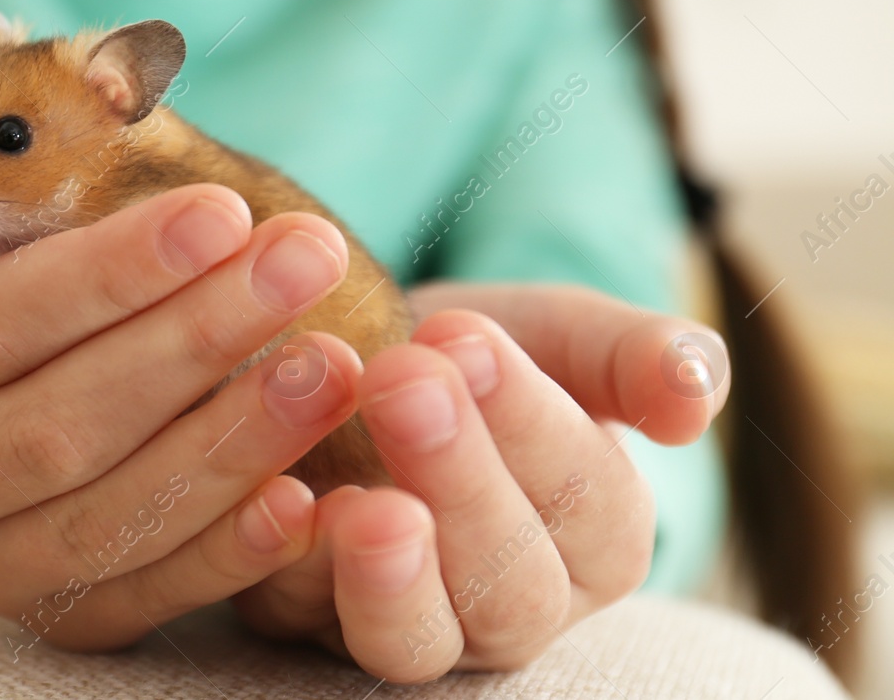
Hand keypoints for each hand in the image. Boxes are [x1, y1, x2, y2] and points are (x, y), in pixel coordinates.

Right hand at [0, 80, 368, 650]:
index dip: (104, 274)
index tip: (223, 211)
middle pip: (55, 426)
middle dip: (192, 342)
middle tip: (306, 261)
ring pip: (106, 519)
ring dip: (231, 443)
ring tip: (334, 360)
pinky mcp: (48, 616)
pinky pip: (141, 597)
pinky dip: (227, 556)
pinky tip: (308, 496)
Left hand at [232, 281, 728, 680]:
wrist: (357, 358)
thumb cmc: (475, 353)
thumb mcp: (562, 335)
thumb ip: (637, 358)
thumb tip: (696, 393)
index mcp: (597, 542)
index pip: (588, 504)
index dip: (528, 423)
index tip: (463, 336)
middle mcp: (511, 608)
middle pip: (508, 587)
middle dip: (459, 482)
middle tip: (404, 380)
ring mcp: (407, 625)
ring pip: (412, 640)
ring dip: (386, 577)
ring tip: (362, 503)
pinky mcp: (303, 618)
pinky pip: (297, 621)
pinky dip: (289, 573)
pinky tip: (279, 508)